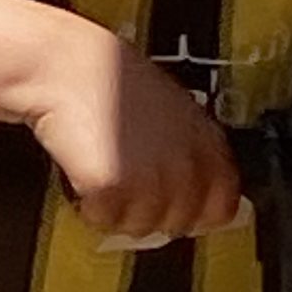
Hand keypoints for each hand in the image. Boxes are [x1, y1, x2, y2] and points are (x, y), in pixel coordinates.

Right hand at [39, 34, 241, 243]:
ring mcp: (151, 178)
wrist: (68, 64)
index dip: (198, 214)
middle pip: (178, 223)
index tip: (177, 208)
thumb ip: (193, 154)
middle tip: (129, 182)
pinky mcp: (112, 186)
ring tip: (106, 169)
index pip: (223, 207)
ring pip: (140, 226)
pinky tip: (86, 171)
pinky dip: (89, 204)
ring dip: (119, 209)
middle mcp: (185, 164)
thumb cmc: (115, 83)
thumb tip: (201, 197)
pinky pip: (103, 218)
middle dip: (153, 212)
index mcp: (208, 144)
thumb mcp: (175, 112)